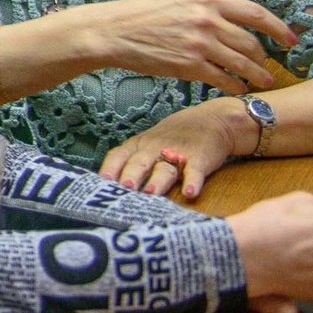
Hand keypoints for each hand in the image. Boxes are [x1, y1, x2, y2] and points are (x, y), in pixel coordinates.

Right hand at [80, 0, 296, 93]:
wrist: (112, 31)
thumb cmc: (140, 15)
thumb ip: (206, 8)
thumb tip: (230, 20)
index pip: (255, 13)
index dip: (278, 28)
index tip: (291, 40)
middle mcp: (208, 20)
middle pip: (251, 42)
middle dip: (263, 57)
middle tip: (267, 66)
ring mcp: (200, 44)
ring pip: (243, 63)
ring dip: (257, 75)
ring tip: (264, 82)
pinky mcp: (190, 66)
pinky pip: (224, 79)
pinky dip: (236, 86)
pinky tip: (238, 88)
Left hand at [98, 97, 246, 198]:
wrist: (211, 120)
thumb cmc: (171, 137)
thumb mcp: (146, 144)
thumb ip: (129, 162)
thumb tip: (107, 187)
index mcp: (138, 146)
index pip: (118, 156)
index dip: (109, 168)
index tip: (101, 182)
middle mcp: (153, 149)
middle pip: (139, 163)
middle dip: (130, 175)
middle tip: (124, 188)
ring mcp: (177, 153)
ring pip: (164, 168)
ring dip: (157, 181)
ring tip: (151, 193)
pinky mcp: (200, 159)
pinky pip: (195, 171)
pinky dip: (193, 182)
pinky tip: (190, 193)